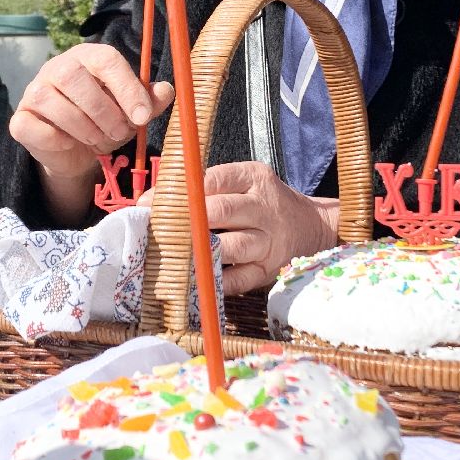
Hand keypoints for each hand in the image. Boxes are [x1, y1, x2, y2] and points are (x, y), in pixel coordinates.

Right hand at [9, 43, 173, 223]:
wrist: (78, 151)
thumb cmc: (108, 121)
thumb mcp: (134, 112)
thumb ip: (150, 101)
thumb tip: (166, 90)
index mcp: (89, 58)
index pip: (106, 60)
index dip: (127, 88)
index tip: (142, 117)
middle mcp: (58, 68)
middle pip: (74, 78)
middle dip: (104, 111)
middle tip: (120, 133)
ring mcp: (34, 91)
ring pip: (51, 101)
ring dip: (84, 127)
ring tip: (100, 140)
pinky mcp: (20, 119)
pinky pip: (32, 126)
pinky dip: (56, 139)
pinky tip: (70, 143)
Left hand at [142, 161, 338, 294]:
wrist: (311, 227)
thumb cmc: (264, 204)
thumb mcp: (244, 182)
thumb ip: (206, 188)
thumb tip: (150, 201)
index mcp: (254, 178)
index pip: (212, 179)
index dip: (178, 192)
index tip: (149, 204)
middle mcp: (264, 207)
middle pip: (219, 211)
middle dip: (182, 222)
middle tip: (154, 231)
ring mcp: (269, 240)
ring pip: (230, 246)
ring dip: (197, 253)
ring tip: (170, 256)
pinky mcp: (269, 268)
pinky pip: (239, 279)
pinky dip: (214, 281)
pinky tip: (195, 279)